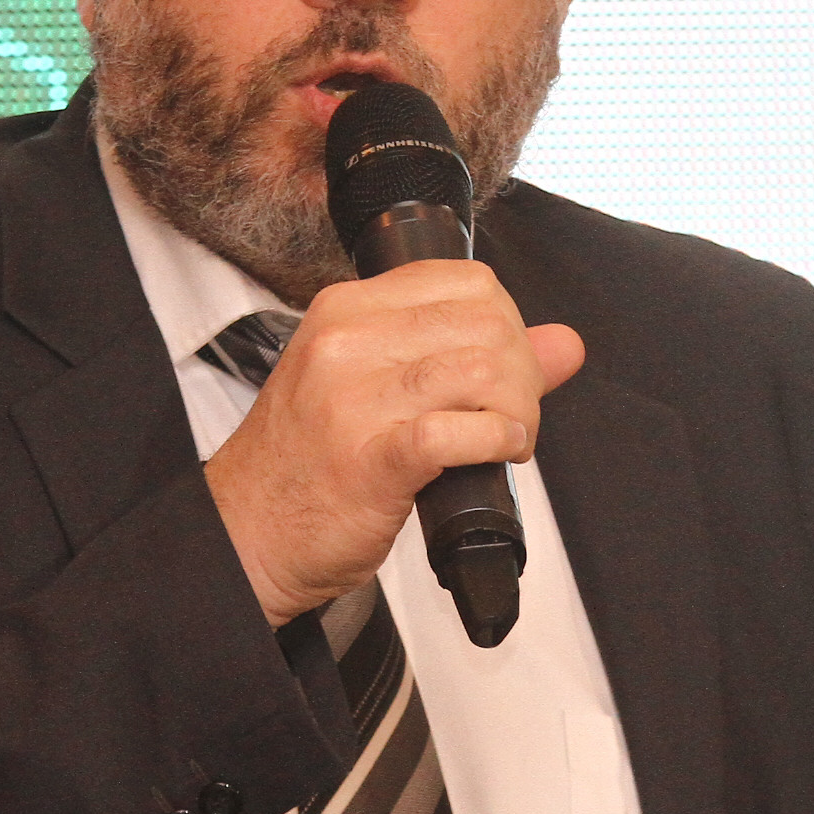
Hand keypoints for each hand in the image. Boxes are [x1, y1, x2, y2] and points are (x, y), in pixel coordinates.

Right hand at [204, 260, 584, 627]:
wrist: (247, 533)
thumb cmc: (307, 463)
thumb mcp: (378, 386)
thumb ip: (472, 355)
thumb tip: (566, 343)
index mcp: (345, 310)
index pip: (466, 280)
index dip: (508, 324)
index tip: (502, 368)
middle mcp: (346, 342)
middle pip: (486, 322)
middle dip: (522, 372)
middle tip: (511, 414)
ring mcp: (355, 399)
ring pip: (483, 368)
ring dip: (518, 411)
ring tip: (505, 440)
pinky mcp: (371, 459)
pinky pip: (460, 431)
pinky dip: (497, 442)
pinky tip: (494, 456)